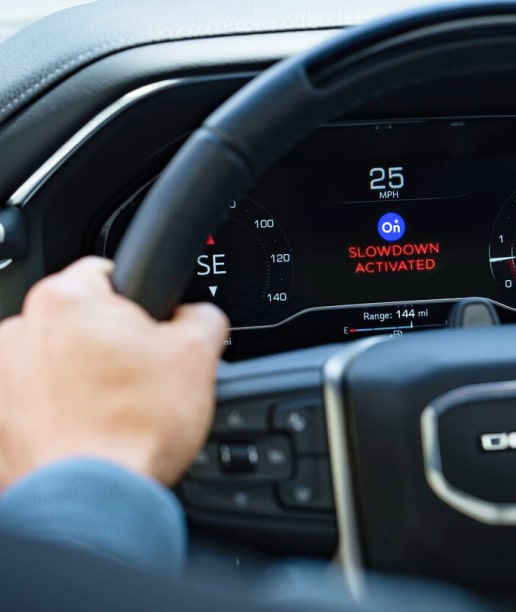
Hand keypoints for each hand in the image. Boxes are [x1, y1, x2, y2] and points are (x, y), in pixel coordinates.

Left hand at [0, 257, 228, 489]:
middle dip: (110, 343)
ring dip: (81, 377)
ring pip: (54, 360)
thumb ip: (202, 317)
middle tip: (142, 378)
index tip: (152, 329)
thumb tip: (198, 316)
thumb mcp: (200, 356)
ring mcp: (2, 373)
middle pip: (79, 320)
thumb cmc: (135, 429)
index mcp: (67, 299)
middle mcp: (20, 329)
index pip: (108, 272)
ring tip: (114, 411)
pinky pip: (34, 400)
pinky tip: (88, 429)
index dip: (141, 302)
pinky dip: (58, 410)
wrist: (95, 498)